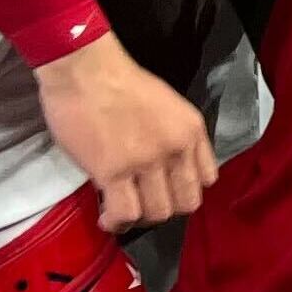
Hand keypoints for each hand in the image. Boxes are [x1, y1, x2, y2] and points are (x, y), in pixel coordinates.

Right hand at [34, 36, 215, 230]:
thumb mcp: (168, 106)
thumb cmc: (119, 82)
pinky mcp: (113, 171)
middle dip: (165, 209)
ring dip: (141, 219)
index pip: (207, 179)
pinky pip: (126, 212)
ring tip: (122, 213)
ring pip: (158, 212)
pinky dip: (118, 222)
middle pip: (186, 202)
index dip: (185, 189)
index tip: (165, 190)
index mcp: (192, 131)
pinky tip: (107, 218)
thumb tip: (166, 168)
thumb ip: (175, 136)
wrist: (84, 69)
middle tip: (142, 205)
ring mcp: (146, 161)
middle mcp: (176, 149)